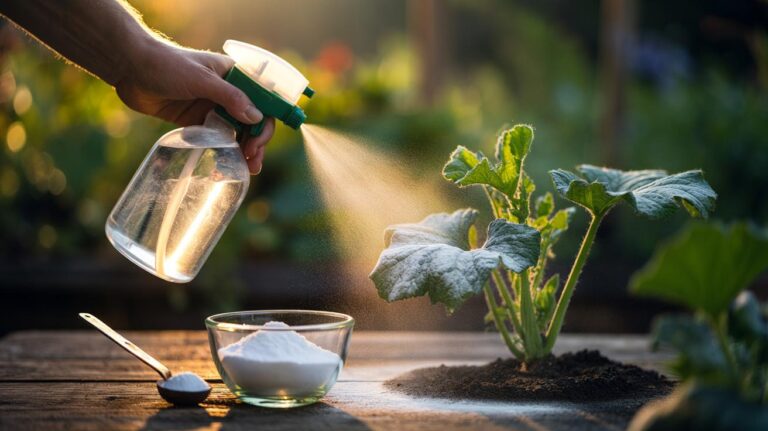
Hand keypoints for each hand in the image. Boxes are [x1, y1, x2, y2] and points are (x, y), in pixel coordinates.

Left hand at [114, 40, 272, 173]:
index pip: (262, 101)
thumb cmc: (166, 64)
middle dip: (256, 143)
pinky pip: (216, 138)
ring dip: (243, 151)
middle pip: (252, 121)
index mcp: (235, 76)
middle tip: (253, 163)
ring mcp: (212, 107)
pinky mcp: (196, 120)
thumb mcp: (201, 79)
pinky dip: (223, 152)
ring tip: (247, 170)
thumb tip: (256, 118)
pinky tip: (224, 166)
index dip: (264, 124)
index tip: (256, 143)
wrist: (129, 67)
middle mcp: (228, 92)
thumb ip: (229, 97)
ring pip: (236, 132)